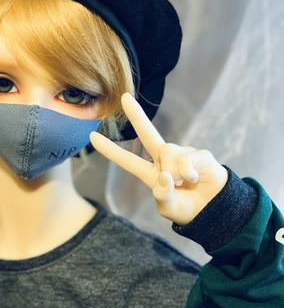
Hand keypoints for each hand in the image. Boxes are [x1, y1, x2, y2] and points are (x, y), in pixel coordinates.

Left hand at [89, 92, 227, 224]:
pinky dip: (188, 173)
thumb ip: (162, 195)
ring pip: (168, 151)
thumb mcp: (169, 208)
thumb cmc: (188, 210)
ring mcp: (182, 154)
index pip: (127, 161)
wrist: (215, 211)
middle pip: (147, 134)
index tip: (92, 137)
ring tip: (184, 184)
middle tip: (124, 97)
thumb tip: (165, 175)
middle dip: (136, 115)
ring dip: (174, 170)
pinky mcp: (199, 155)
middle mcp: (164, 160)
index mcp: (151, 174)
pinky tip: (194, 180)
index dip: (110, 150)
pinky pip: (187, 158)